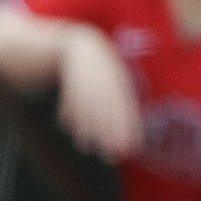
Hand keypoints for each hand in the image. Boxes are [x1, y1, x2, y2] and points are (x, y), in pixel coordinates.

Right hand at [57, 25, 141, 157]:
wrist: (79, 45)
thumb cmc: (99, 74)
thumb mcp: (111, 83)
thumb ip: (119, 107)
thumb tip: (131, 142)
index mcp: (118, 79)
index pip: (125, 105)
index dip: (127, 128)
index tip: (129, 150)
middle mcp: (105, 76)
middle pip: (107, 107)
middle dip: (108, 133)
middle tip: (108, 155)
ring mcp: (87, 73)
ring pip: (87, 103)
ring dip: (87, 127)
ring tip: (85, 146)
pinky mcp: (69, 72)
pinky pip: (70, 95)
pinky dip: (70, 113)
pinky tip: (69, 127)